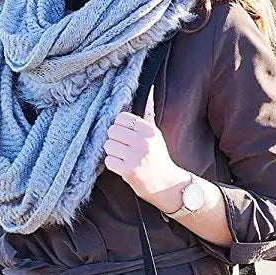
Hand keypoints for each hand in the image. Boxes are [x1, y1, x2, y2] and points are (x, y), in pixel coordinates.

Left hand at [103, 85, 187, 203]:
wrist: (168, 185)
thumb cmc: (159, 158)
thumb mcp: (156, 135)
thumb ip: (148, 114)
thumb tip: (149, 89)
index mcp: (150, 130)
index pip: (121, 118)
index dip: (120, 126)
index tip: (126, 135)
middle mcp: (144, 142)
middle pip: (111, 131)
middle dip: (114, 140)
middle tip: (123, 148)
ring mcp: (136, 157)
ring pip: (108, 146)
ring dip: (113, 153)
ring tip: (125, 158)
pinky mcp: (128, 171)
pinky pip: (108, 160)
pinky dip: (113, 164)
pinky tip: (123, 167)